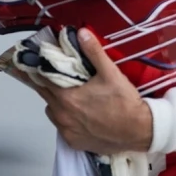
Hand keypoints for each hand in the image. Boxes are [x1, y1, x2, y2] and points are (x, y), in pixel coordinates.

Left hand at [37, 28, 152, 154]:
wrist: (138, 131)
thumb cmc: (124, 103)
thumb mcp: (110, 72)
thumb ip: (93, 52)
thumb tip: (82, 33)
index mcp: (67, 97)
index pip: (42, 79)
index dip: (39, 67)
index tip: (37, 59)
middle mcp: (62, 116)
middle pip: (44, 94)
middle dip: (46, 82)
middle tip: (51, 71)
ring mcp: (67, 131)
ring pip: (51, 110)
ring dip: (55, 99)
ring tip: (68, 90)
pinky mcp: (74, 142)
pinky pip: (61, 126)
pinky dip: (64, 116)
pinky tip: (76, 110)